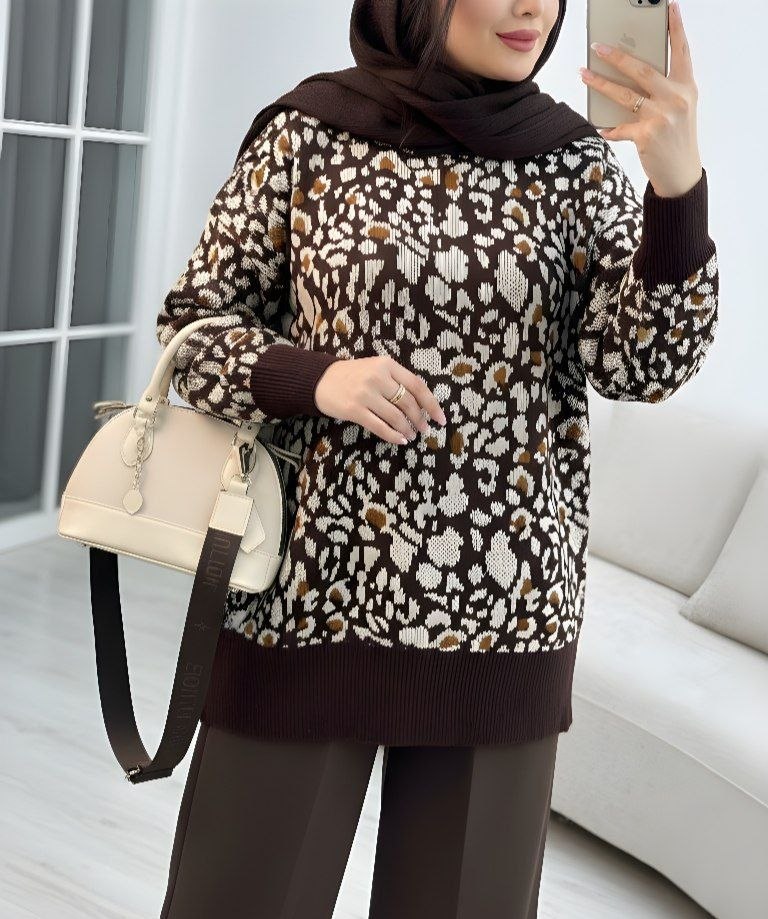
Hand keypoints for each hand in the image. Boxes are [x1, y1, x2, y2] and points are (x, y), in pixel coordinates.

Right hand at [314, 355, 446, 444]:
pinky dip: (392, 436)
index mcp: (387, 364)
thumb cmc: (353, 376)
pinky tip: (399, 440)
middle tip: (424, 430)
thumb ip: (397, 380)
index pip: (417, 386)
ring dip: (407, 429)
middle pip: (408, 403)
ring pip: (395, 417)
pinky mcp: (354, 410)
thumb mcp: (376, 368)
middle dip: (419, 420)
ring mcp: (365, 394)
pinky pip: (379, 427)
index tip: (441, 419)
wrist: (321, 380)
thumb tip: (422, 404)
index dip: (432, 405)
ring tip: (411, 436)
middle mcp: (377, 377)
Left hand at [579, 0, 702, 196]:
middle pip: (642, 69)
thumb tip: (633, 73)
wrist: (681, 172)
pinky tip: (601, 127)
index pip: (681, 51)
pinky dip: (608, 128)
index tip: (669, 6)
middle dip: (617, 56)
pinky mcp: (647, 135)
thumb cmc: (677, 138)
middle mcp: (676, 98)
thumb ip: (664, 89)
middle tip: (598, 46)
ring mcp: (661, 116)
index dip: (676, 27)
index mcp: (686, 87)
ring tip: (583, 73)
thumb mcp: (680, 108)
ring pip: (624, 94)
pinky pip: (619, 127)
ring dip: (600, 83)